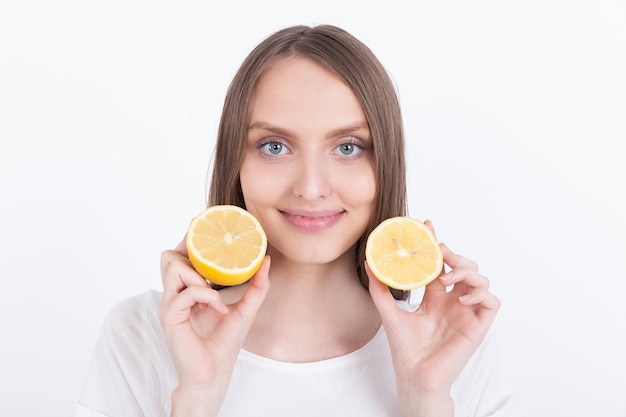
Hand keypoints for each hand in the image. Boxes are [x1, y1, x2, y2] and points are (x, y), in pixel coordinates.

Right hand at [158, 238, 269, 416]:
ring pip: (172, 266)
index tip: (204, 227)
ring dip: (198, 273)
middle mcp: (174, 295)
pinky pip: (186, 293)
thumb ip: (256, 285)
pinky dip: (206, 296)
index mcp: (186, 290)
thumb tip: (266, 260)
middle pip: (168, 256)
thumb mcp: (246, 308)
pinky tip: (219, 308)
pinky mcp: (170, 317)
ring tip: (214, 290)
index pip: (180, 257)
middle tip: (210, 252)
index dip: (189, 240)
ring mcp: (169, 305)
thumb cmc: (224, 343)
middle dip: (189, 248)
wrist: (213, 373)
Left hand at [367, 221, 499, 416]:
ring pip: (481, 279)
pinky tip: (461, 296)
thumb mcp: (389, 313)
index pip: (440, 264)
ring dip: (466, 271)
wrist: (414, 376)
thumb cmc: (405, 349)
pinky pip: (492, 302)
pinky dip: (481, 293)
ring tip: (447, 276)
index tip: (426, 226)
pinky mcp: (478, 325)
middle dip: (454, 254)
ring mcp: (467, 312)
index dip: (436, 244)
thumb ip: (380, 289)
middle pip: (463, 266)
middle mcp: (453, 301)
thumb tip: (370, 263)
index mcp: (435, 297)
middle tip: (439, 249)